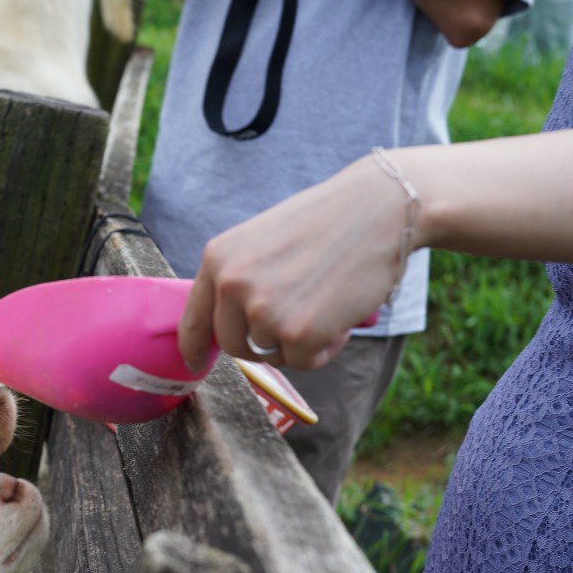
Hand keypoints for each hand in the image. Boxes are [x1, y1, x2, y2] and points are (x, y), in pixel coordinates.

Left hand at [177, 155, 409, 371]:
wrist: (380, 208)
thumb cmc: (328, 222)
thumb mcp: (262, 242)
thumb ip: (239, 279)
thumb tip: (229, 325)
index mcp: (218, 258)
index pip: (194, 319)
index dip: (193, 348)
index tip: (194, 365)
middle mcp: (232, 284)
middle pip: (232, 344)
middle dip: (262, 342)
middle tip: (296, 319)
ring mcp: (263, 310)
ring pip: (269, 354)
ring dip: (297, 342)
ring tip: (324, 305)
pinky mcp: (297, 332)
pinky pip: (302, 362)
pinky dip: (324, 349)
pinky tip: (340, 318)